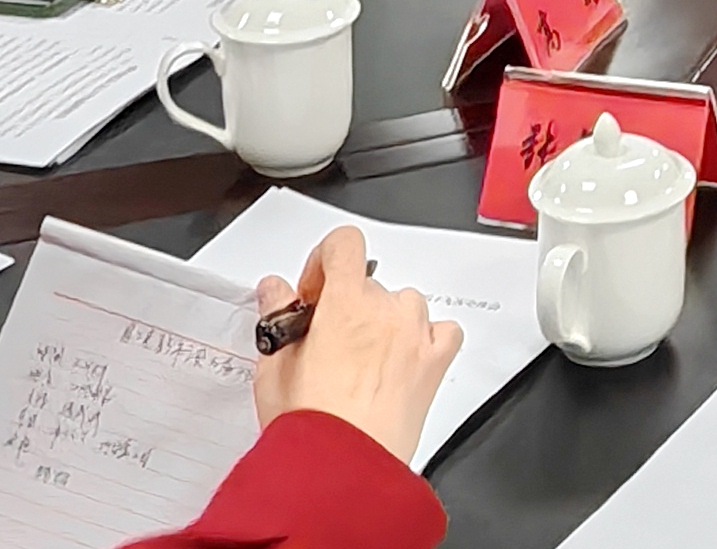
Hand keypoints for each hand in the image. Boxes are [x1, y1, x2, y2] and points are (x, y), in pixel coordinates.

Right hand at [253, 228, 462, 466]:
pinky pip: (442, 331)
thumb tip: (275, 289)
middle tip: (328, 345)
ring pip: (404, 304)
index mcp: (345, 303)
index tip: (313, 293)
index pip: (345, 244)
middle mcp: (386, 310)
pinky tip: (403, 361)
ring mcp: (416, 335)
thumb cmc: (309, 427)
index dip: (325, 261)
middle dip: (347, 306)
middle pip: (368, 283)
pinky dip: (426, 339)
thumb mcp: (274, 367)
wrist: (342, 473)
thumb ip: (277, 317)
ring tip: (363, 362)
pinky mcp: (435, 364)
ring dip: (385, 321)